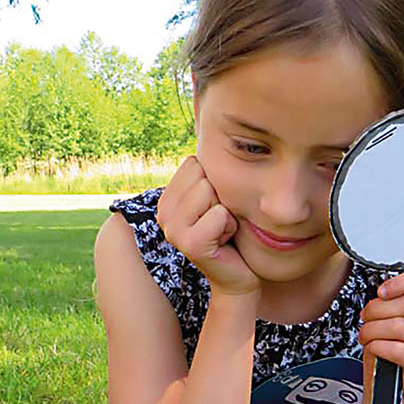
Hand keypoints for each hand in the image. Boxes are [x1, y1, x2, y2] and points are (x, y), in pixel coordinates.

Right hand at [156, 156, 260, 296]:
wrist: (239, 276)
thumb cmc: (233, 234)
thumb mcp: (218, 198)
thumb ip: (207, 174)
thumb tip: (206, 128)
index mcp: (168, 199)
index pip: (193, 163)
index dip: (215, 181)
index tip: (216, 206)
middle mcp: (164, 213)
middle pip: (202, 175)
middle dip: (222, 195)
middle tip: (222, 221)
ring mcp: (173, 230)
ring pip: (210, 191)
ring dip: (228, 211)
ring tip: (223, 230)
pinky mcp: (191, 244)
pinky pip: (220, 214)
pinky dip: (231, 226)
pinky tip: (225, 242)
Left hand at [357, 268, 403, 397]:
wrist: (390, 378)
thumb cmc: (391, 342)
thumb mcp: (392, 314)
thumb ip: (393, 299)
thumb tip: (383, 293)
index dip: (400, 282)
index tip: (381, 292)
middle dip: (378, 309)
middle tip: (365, 318)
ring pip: (400, 326)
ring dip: (373, 329)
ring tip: (366, 335)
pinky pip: (398, 350)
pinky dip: (378, 347)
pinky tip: (374, 348)